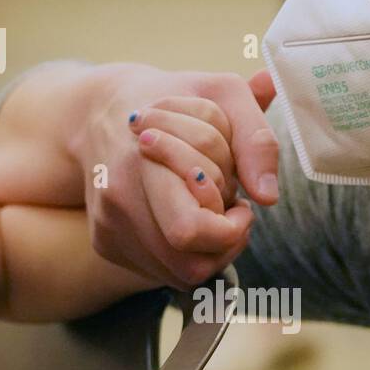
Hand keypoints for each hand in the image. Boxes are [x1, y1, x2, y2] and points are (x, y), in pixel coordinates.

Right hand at [75, 65, 278, 286]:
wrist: (102, 110)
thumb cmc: (170, 97)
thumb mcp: (221, 94)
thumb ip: (255, 139)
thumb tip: (267, 197)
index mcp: (139, 165)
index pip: (191, 229)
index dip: (230, 225)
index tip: (237, 196)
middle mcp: (116, 203)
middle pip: (189, 266)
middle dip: (224, 242)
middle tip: (228, 207)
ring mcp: (106, 228)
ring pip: (179, 276)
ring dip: (208, 249)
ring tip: (205, 207)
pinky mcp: (104, 243)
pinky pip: (161, 272)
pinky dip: (184, 251)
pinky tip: (182, 213)